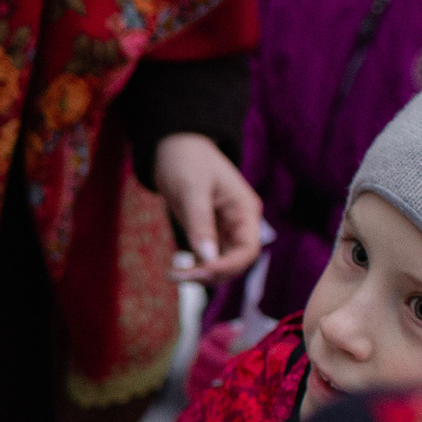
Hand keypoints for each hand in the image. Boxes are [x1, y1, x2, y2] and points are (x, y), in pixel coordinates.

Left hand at [153, 132, 261, 284]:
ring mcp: (225, 228)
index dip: (228, 266)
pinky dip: (196, 267)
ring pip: (222, 263)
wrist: (175, 145)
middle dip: (211, 274)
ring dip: (202, 274)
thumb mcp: (192, 189)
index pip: (247, 250)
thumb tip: (207, 259)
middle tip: (177, 276)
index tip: (200, 271)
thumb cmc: (186, 160)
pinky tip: (177, 269)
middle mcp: (240, 222)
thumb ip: (200, 223)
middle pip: (236, 262)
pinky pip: (209, 257)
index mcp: (245, 210)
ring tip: (174, 274)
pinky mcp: (210, 231)